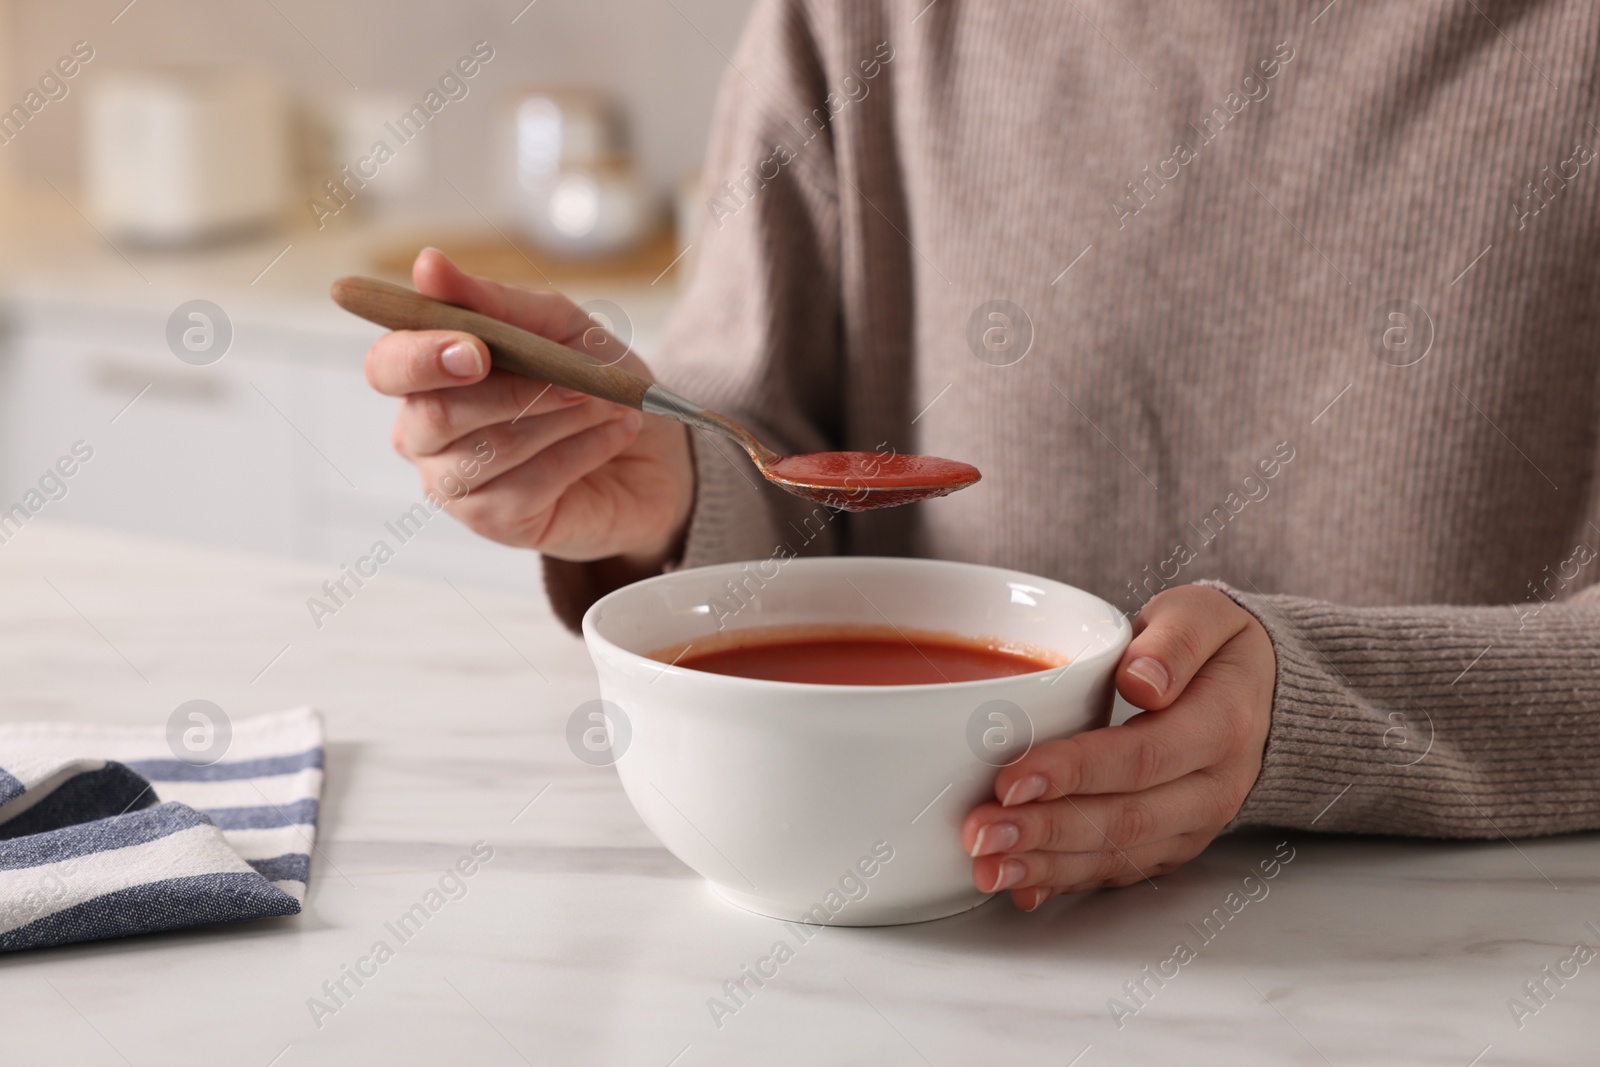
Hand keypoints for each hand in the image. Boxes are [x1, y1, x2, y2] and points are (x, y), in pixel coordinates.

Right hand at [364, 249, 694, 569]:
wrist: (655, 450)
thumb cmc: (593, 383)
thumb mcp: (557, 326)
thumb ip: (493, 300)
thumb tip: (428, 266)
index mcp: (427, 375)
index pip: (388, 366)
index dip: (422, 356)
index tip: (476, 348)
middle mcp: (425, 434)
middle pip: (432, 416)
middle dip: (513, 392)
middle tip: (575, 380)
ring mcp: (455, 485)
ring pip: (484, 453)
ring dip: (558, 419)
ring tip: (602, 402)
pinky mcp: (495, 523)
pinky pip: (525, 487)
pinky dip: (580, 452)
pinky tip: (612, 433)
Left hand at [960, 584, 1274, 910]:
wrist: (1261, 695)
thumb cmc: (1217, 648)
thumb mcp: (1205, 615)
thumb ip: (1175, 641)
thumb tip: (1141, 681)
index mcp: (1221, 726)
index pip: (1141, 756)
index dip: (1073, 772)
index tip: (1011, 779)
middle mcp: (1212, 788)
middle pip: (1122, 818)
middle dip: (1045, 830)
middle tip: (980, 832)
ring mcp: (1193, 824)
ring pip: (1117, 854)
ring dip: (1046, 865)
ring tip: (986, 865)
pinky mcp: (1171, 845)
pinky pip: (1118, 870)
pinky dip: (1065, 881)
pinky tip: (1019, 887)